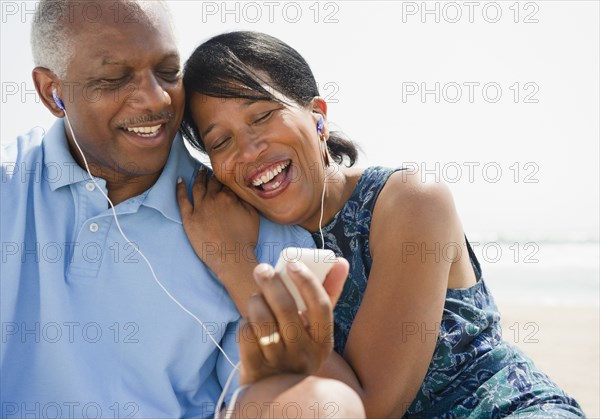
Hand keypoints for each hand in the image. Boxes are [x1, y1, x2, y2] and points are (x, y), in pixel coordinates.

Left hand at [177, 167, 259, 279]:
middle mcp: (213, 198)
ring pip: (198, 186)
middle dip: (213, 174)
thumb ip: (246, 199)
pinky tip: (180, 180)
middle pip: (212, 181)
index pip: (227, 180)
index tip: (227, 171)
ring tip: (200, 171)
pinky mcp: (189, 218)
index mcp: (229, 196)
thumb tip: (241, 188)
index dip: (227, 175)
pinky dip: (180, 188)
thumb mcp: (253, 215)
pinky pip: (182, 200)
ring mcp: (200, 208)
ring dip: (199, 177)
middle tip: (213, 168)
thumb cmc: (245, 239)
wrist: (231, 257)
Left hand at [238, 257, 348, 384]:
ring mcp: (280, 364)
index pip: (321, 306)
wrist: (275, 392)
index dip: (308, 281)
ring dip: (255, 302)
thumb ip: (327, 295)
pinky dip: (245, 323)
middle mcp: (304, 355)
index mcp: (323, 342)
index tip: (293, 263)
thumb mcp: (315, 330)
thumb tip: (340, 262)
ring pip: (263, 320)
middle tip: (262, 269)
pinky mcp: (255, 370)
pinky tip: (249, 324)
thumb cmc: (297, 348)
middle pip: (287, 309)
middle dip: (271, 283)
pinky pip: (246, 334)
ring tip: (255, 297)